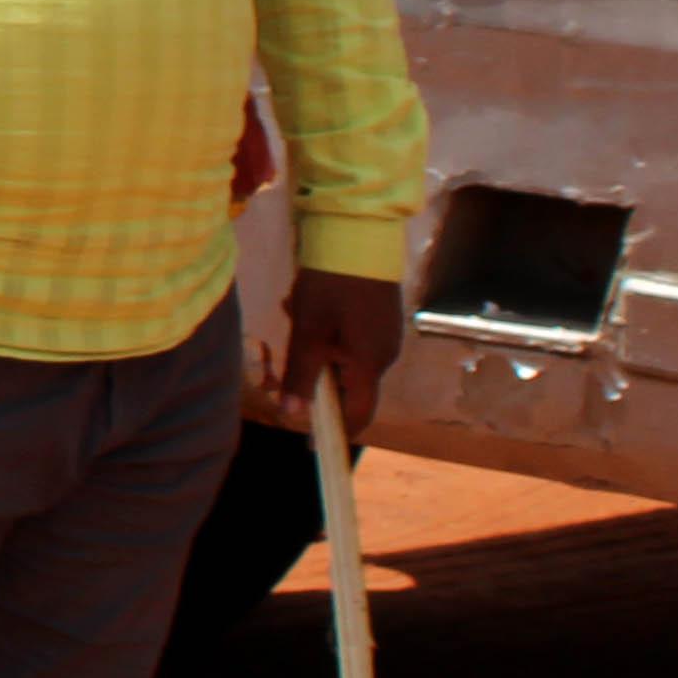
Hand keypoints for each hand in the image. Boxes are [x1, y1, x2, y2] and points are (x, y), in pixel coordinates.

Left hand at [277, 266, 405, 444]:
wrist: (356, 234)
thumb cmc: (331, 285)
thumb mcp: (308, 332)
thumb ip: (301, 375)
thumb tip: (292, 415)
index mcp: (371, 362)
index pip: (358, 413)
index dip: (335, 431)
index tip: (311, 444)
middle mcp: (385, 353)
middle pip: (345, 382)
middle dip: (313, 368)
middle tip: (291, 333)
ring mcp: (384, 333)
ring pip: (341, 354)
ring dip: (315, 342)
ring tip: (297, 307)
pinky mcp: (379, 316)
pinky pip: (347, 335)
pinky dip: (324, 327)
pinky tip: (306, 300)